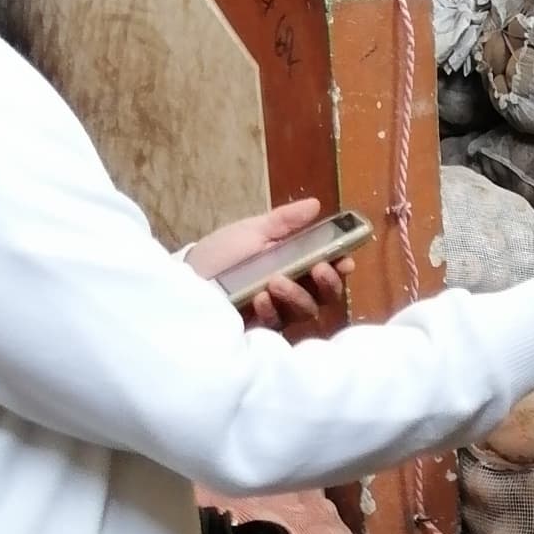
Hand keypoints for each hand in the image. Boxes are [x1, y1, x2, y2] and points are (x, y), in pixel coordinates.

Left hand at [187, 199, 348, 332]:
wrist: (188, 278)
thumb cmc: (222, 253)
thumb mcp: (253, 231)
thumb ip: (285, 221)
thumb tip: (316, 205)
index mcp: (295, 263)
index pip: (329, 267)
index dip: (341, 266)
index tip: (344, 260)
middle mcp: (293, 289)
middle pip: (326, 295)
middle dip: (329, 283)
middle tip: (319, 269)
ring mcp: (279, 310)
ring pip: (306, 310)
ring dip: (297, 295)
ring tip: (275, 281)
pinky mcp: (261, 328)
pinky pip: (278, 324)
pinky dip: (271, 310)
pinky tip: (260, 298)